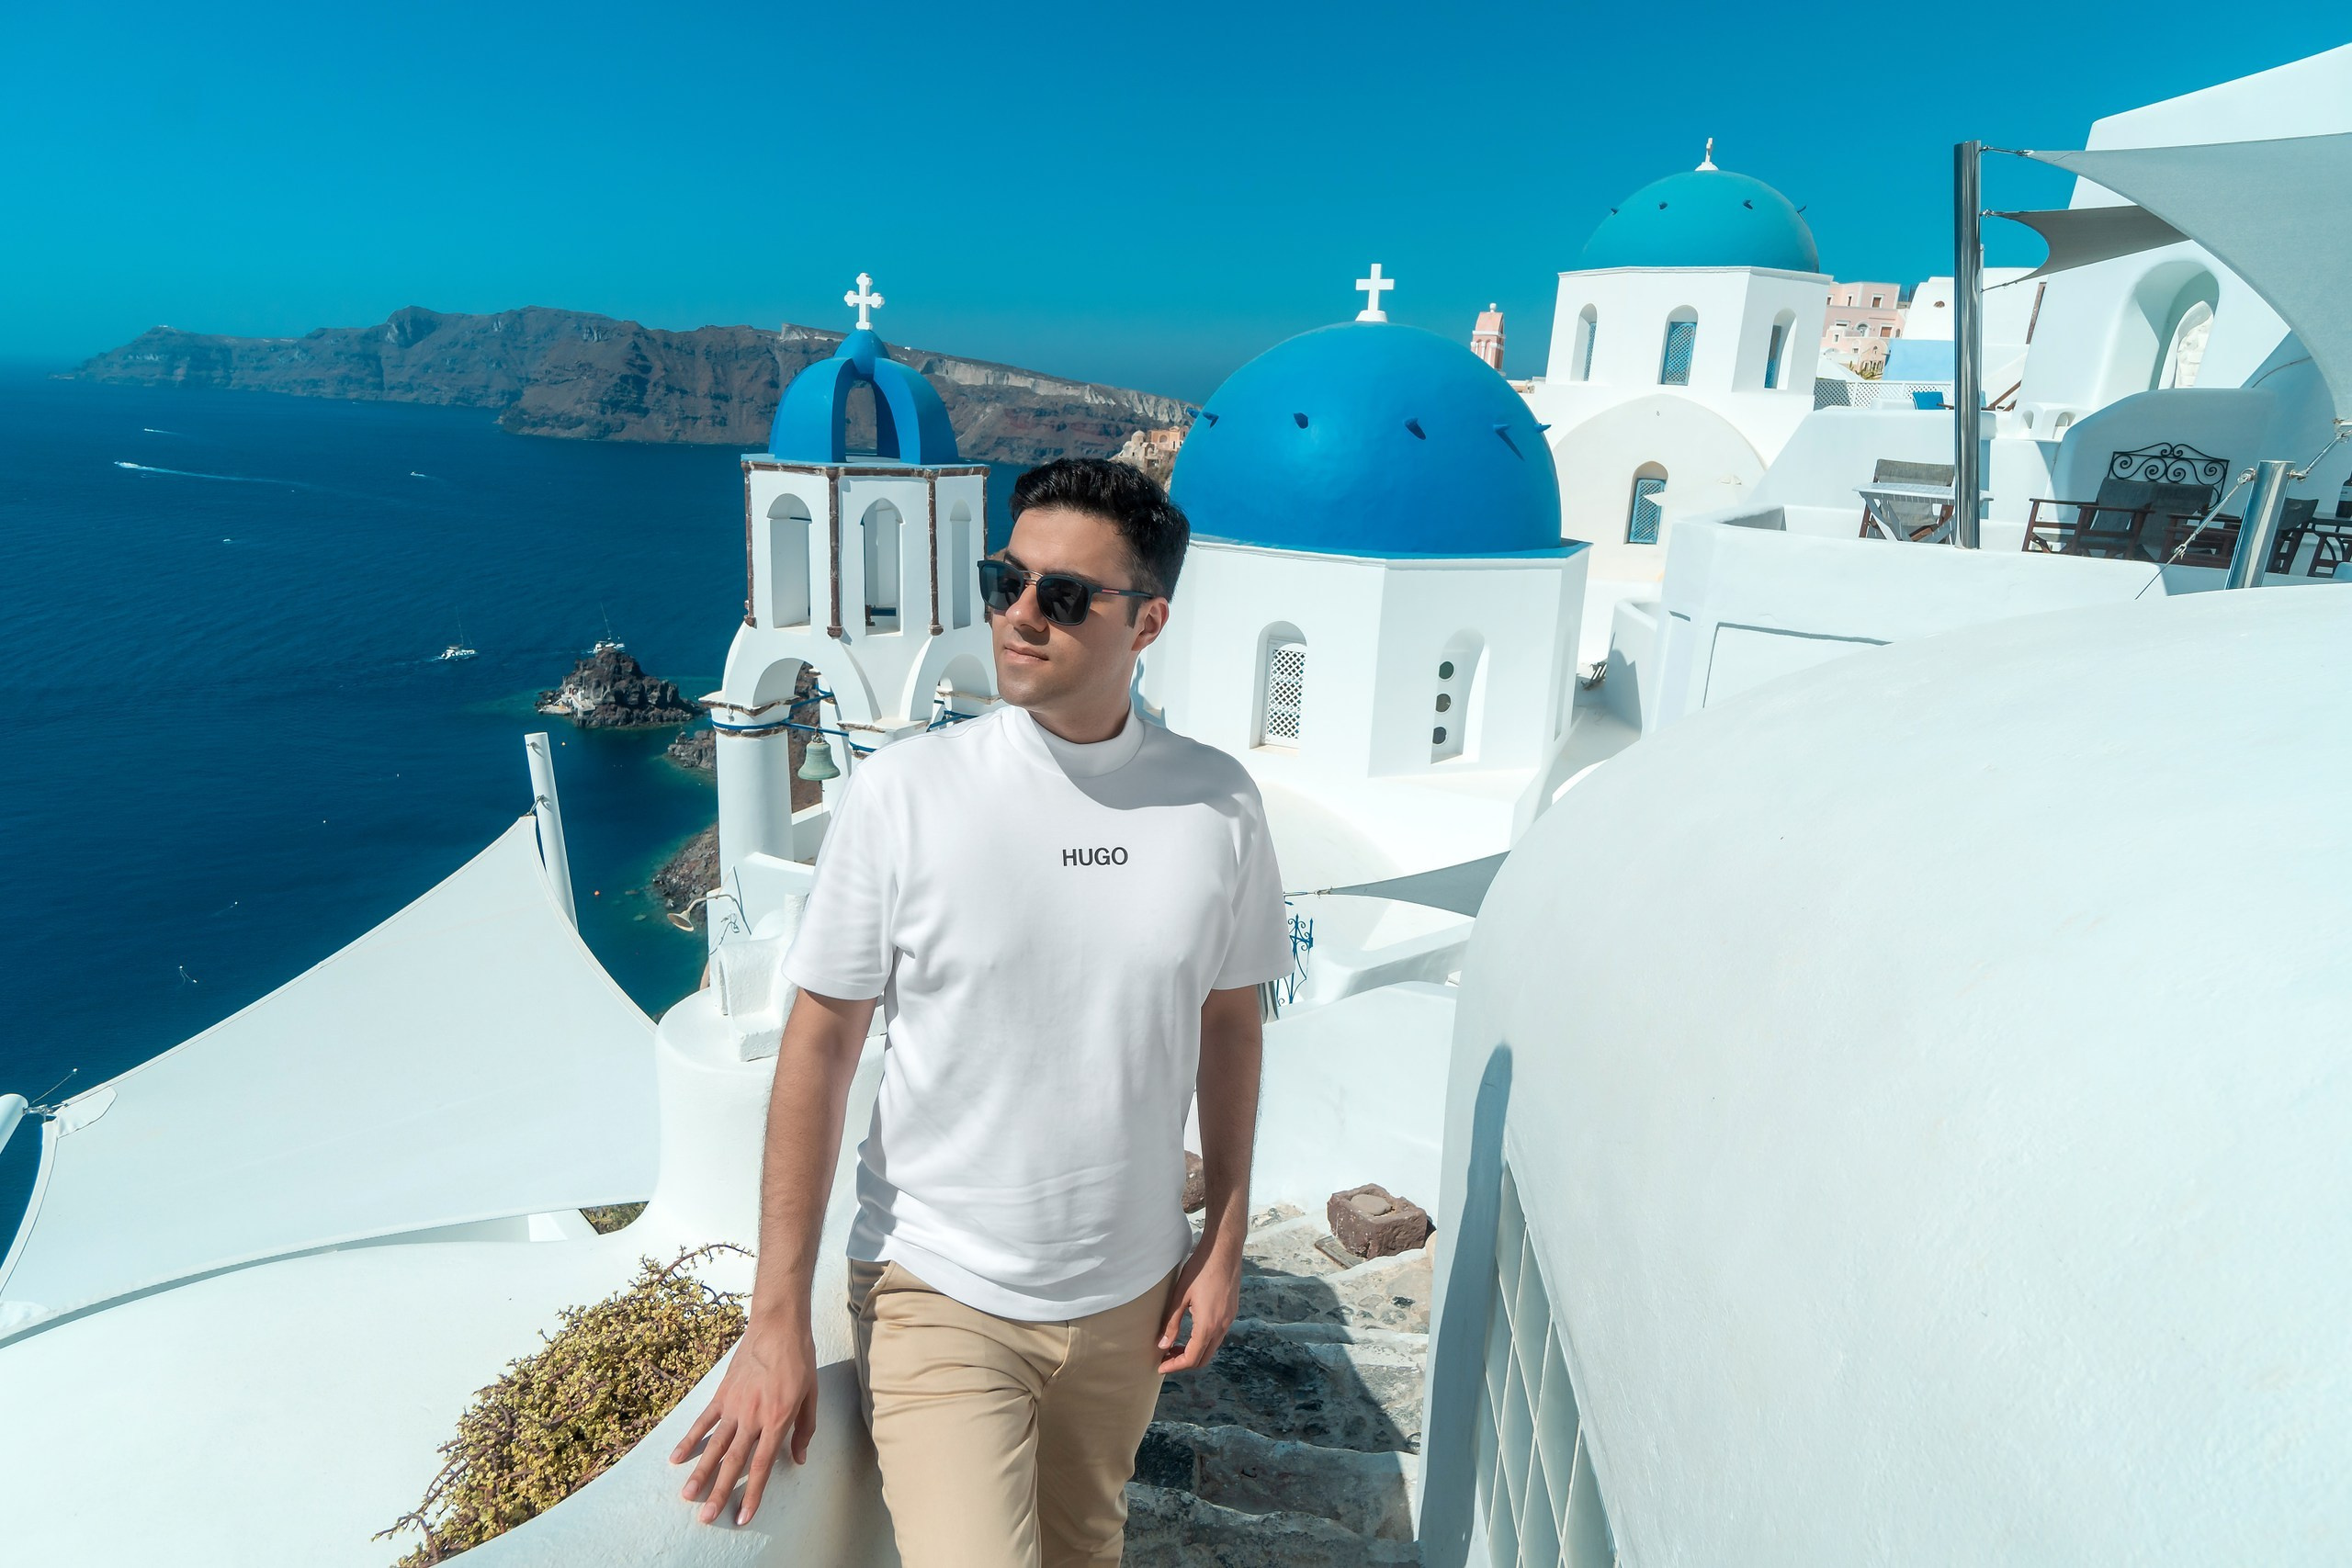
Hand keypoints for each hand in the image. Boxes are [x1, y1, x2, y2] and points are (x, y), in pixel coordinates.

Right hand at [670, 1314, 818, 1524]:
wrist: (778, 1326)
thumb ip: (804, 1430)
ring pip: (714, 1445)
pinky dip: (689, 1440)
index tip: (742, 1516)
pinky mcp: (722, 1394)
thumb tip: (798, 1459)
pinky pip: (703, 1421)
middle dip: (719, 1492)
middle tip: (705, 1517)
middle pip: (733, 1462)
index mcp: (778, 1420)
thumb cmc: (800, 1360)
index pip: (761, 1465)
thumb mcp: (811, 1396)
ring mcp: (734, 1405)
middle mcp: (753, 1417)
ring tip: (687, 1496)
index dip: (752, 1493)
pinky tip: (676, 1458)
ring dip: (700, 1472)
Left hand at [1157, 1228, 1241, 1372]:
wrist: (1224, 1250)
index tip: (1160, 1367)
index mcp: (1207, 1325)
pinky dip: (1203, 1341)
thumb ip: (1171, 1323)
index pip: (1191, 1358)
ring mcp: (1228, 1320)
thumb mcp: (1180, 1295)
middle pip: (1203, 1358)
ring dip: (1194, 1352)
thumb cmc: (1200, 1269)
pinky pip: (1217, 1335)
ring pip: (1212, 1348)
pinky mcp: (1231, 1312)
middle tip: (1166, 1358)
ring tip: (1175, 1346)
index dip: (1174, 1366)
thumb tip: (1162, 1345)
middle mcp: (1221, 1327)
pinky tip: (1191, 1332)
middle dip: (1184, 1363)